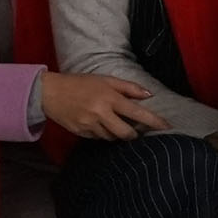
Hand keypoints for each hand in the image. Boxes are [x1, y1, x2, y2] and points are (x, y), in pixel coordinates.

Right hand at [36, 72, 165, 140]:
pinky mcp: (80, 133)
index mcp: (109, 98)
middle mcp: (100, 114)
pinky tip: (102, 125)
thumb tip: (149, 95)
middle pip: (126, 133)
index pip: (137, 113)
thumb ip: (129, 87)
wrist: (50, 93)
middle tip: (138, 130)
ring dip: (118, 134)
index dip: (154, 122)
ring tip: (117, 123)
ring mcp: (89, 125)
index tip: (167, 127)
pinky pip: (99, 138)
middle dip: (135, 134)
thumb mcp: (106, 80)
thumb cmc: (81, 83)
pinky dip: (104, 134)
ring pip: (112, 137)